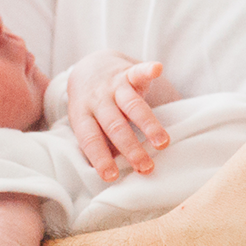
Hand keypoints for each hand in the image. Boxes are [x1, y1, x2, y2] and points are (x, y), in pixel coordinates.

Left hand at [63, 50, 180, 179]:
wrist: (89, 68)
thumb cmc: (92, 107)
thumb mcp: (88, 124)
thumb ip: (101, 143)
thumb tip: (115, 173)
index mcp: (83, 115)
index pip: (90, 139)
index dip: (101, 158)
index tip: (112, 176)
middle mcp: (97, 100)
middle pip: (114, 125)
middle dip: (130, 148)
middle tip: (145, 167)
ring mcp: (113, 86)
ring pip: (132, 105)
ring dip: (148, 124)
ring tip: (162, 143)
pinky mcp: (128, 73)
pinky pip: (138, 72)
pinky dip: (148, 70)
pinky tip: (158, 69)